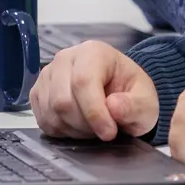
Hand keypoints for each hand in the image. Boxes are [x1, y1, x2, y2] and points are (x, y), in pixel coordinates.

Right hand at [29, 41, 157, 140]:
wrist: (119, 94)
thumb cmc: (131, 93)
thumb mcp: (145, 101)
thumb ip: (134, 106)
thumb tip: (114, 107)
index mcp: (93, 52)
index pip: (83, 82)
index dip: (94, 113)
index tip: (109, 132)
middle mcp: (66, 59)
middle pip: (63, 100)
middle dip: (85, 124)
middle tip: (104, 130)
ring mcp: (48, 75)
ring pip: (52, 112)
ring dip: (74, 129)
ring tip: (93, 126)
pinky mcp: (38, 92)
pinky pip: (43, 119)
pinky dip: (62, 130)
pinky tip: (78, 126)